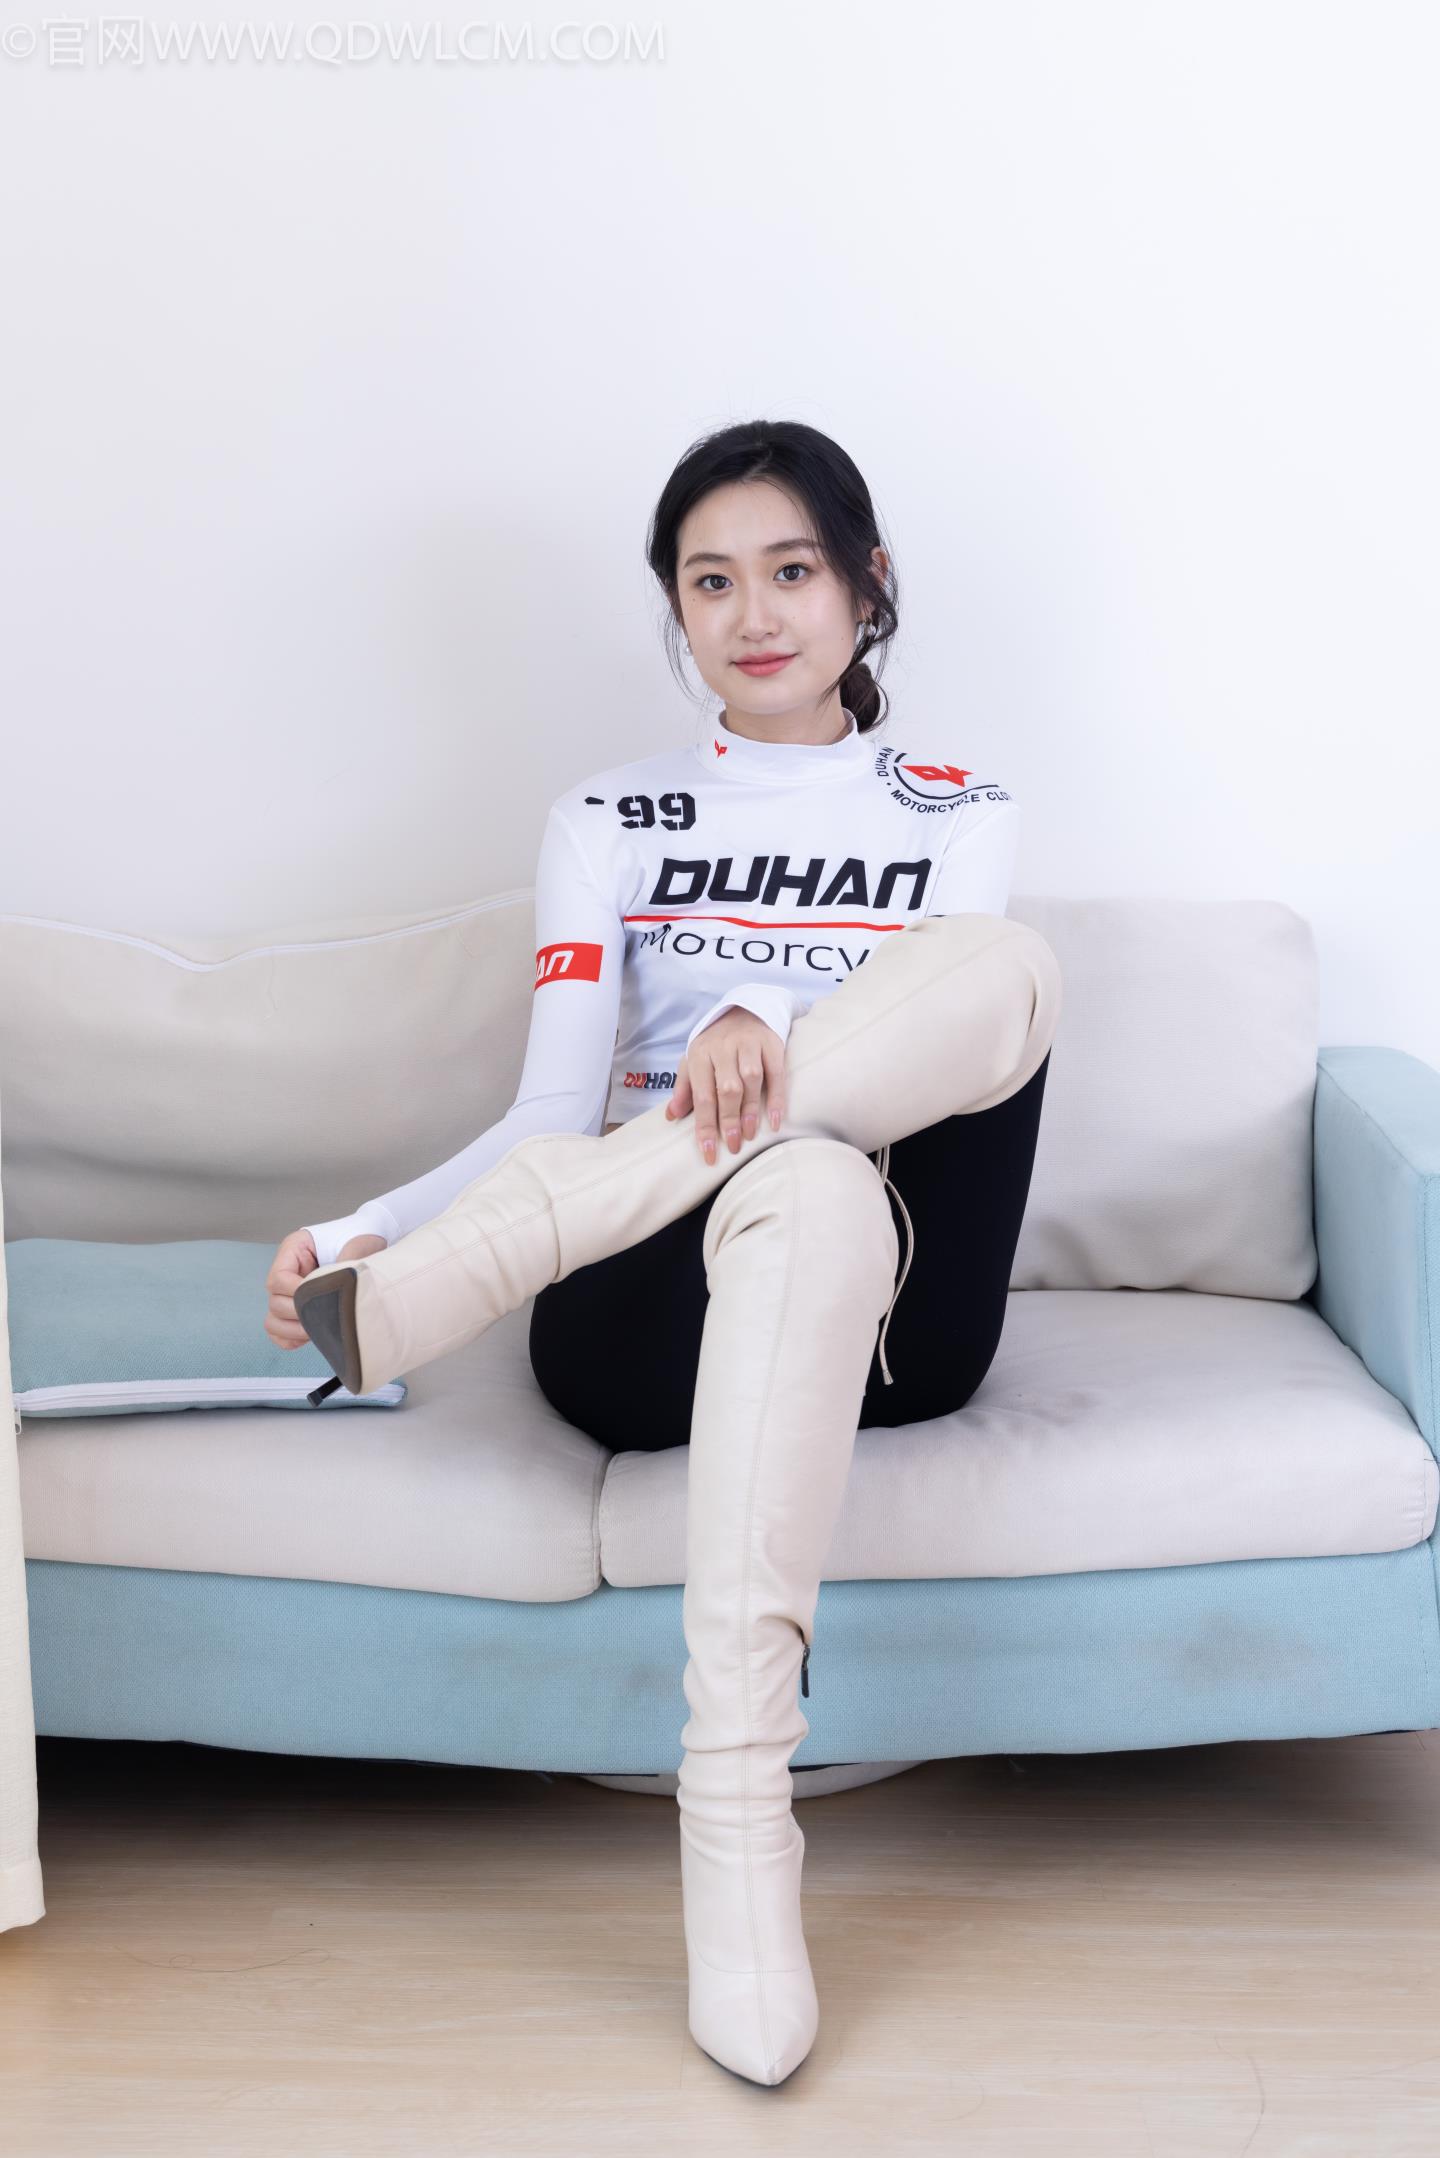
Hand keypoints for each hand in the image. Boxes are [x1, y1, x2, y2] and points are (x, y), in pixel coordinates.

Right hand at [264, 1228, 387, 1349]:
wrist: (373, 1239)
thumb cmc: (363, 1237)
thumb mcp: (358, 1244)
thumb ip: (348, 1263)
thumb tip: (342, 1288)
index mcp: (295, 1249)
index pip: (279, 1278)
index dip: (298, 1292)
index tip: (324, 1296)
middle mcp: (287, 1271)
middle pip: (274, 1302)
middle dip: (300, 1313)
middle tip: (328, 1316)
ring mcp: (288, 1292)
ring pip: (273, 1320)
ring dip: (294, 1330)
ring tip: (322, 1328)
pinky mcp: (295, 1310)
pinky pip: (279, 1332)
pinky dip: (291, 1339)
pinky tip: (313, 1335)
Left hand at [664, 1006, 787, 1162]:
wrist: (745, 1011)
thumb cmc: (716, 1046)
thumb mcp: (694, 1062)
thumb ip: (684, 1089)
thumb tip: (671, 1116)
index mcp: (700, 1054)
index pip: (702, 1095)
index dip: (705, 1126)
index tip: (709, 1152)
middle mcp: (723, 1048)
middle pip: (727, 1088)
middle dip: (729, 1120)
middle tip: (732, 1146)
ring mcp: (749, 1044)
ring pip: (751, 1079)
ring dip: (751, 1110)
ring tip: (749, 1134)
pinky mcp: (771, 1044)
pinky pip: (776, 1073)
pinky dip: (777, 1097)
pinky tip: (776, 1120)